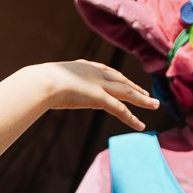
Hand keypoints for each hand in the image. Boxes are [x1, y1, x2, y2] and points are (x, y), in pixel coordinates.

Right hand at [32, 60, 159, 130]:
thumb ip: (51, 85)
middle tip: (147, 93)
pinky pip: (120, 109)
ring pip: (126, 92)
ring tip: (155, 105)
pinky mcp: (100, 98)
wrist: (41, 82)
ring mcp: (98, 85)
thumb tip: (39, 90)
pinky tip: (141, 125)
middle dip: (134, 87)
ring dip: (142, 99)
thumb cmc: (37, 83)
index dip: (117, 77)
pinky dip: (132, 118)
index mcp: (82, 66)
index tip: (126, 81)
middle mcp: (94, 73)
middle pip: (120, 80)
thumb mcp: (47, 81)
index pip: (105, 71)